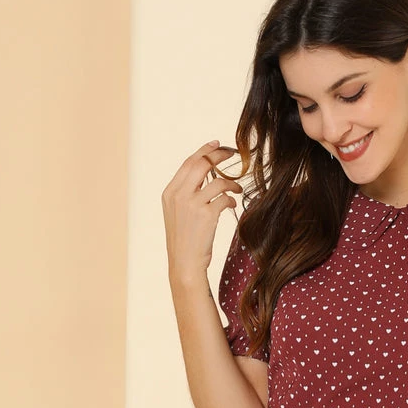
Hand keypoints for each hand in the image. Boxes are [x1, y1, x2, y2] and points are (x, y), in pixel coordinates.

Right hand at [161, 139, 242, 282]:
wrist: (184, 263)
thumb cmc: (184, 241)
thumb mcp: (177, 213)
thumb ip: (186, 194)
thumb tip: (206, 176)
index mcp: (170, 192)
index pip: (188, 162)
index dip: (204, 150)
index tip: (217, 144)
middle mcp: (179, 195)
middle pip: (202, 164)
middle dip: (219, 156)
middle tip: (232, 154)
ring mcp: (192, 204)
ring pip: (218, 181)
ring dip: (231, 182)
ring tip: (237, 188)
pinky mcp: (206, 215)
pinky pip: (224, 198)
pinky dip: (231, 198)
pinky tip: (232, 203)